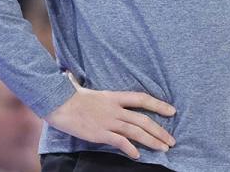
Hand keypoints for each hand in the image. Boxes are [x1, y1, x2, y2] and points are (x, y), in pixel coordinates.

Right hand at [45, 74, 176, 159]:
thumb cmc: (67, 95)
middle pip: (143, 119)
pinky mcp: (100, 134)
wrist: (57, 103)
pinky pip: (120, 142)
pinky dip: (130, 149)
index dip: (158, 105)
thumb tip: (69, 74)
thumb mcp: (80, 87)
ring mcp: (108, 122)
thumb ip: (80, 83)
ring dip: (152, 141)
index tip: (172, 111)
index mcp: (113, 96)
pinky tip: (137, 155)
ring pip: (136, 132)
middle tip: (171, 141)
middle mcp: (114, 109)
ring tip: (163, 148)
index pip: (141, 98)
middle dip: (160, 131)